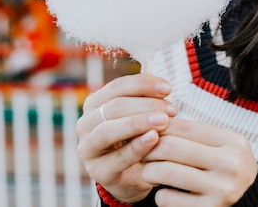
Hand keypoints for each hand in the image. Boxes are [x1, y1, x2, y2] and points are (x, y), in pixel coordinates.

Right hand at [77, 73, 177, 203]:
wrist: (137, 173)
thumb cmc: (139, 135)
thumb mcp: (140, 114)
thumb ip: (146, 99)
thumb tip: (164, 87)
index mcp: (95, 104)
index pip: (117, 87)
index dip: (143, 84)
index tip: (168, 88)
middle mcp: (86, 124)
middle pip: (113, 107)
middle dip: (145, 105)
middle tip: (171, 109)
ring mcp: (88, 149)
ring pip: (107, 131)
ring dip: (138, 123)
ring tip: (164, 121)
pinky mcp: (98, 172)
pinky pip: (116, 158)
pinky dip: (136, 147)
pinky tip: (154, 139)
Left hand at [141, 118, 257, 206]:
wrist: (248, 200)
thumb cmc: (227, 166)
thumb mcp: (222, 145)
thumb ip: (195, 135)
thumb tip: (156, 124)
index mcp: (232, 141)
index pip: (186, 127)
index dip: (161, 127)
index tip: (148, 131)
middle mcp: (229, 164)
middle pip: (172, 147)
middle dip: (150, 148)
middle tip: (143, 152)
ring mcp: (220, 189)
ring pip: (166, 171)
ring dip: (149, 171)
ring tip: (149, 171)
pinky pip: (168, 199)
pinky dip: (160, 195)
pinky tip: (165, 192)